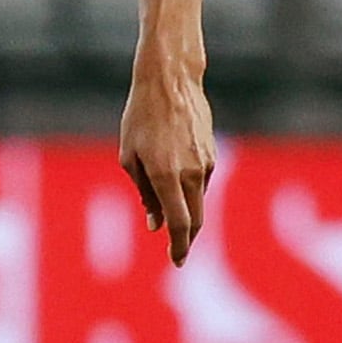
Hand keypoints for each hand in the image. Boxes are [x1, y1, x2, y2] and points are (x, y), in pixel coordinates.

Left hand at [119, 50, 216, 264]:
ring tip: (168, 208)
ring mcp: (205, 163)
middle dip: (186, 239)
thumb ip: (144, 193)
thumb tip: (154, 223)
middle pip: (195, 220)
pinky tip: (175, 178)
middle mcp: (190, 173)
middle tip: (176, 250)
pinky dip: (189, 190)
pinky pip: (201, 182)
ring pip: (198, 200)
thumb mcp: (129, 156)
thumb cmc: (141, 117)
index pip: (180, 224)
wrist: (170, 81)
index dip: (179, 247)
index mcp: (165, 176)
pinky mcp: (212, 153)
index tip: (176, 261)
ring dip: (186, 211)